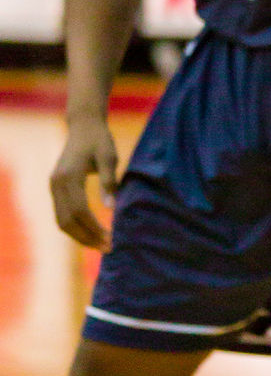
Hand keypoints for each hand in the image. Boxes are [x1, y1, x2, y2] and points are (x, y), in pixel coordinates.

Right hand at [51, 118, 120, 249]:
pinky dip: (75, 227)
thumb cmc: (100, 140)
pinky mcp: (56, 188)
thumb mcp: (109, 157)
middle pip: (67, 220)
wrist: (83, 126)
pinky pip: (62, 214)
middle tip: (108, 248)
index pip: (80, 211)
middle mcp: (56, 183)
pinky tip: (91, 233)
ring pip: (61, 221)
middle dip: (87, 238)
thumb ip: (108, 181)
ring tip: (101, 245)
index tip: (111, 239)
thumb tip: (111, 208)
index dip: (94, 228)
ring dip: (80, 236)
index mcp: (68, 176)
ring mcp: (53, 186)